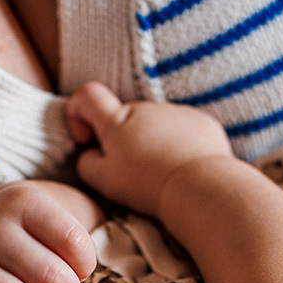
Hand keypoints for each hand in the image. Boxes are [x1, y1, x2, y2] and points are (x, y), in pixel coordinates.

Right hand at [66, 82, 232, 216]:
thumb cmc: (147, 185)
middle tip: (134, 173)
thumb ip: (87, 163)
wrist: (199, 187)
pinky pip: (184, 130)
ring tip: (163, 175)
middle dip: (124, 140)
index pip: (87, 95)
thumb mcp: (103, 181)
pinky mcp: (202, 122)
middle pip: (126, 117)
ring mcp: (176, 112)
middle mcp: (146, 109)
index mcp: (117, 120)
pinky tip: (184, 169)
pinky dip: (181, 146)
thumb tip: (89, 154)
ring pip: (156, 126)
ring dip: (154, 144)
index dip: (79, 112)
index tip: (87, 139)